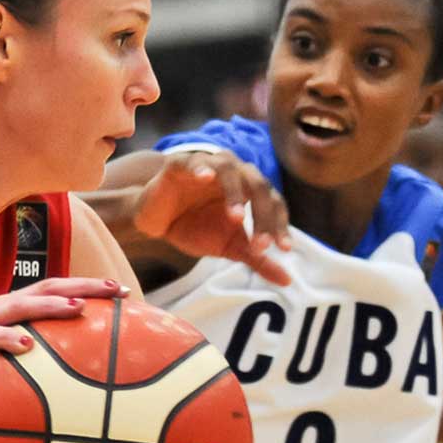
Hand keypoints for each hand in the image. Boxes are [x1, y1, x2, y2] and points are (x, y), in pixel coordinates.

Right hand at [0, 277, 125, 404]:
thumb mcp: (8, 365)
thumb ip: (37, 364)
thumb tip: (77, 385)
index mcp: (15, 311)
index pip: (59, 293)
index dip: (91, 289)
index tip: (125, 293)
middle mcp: (2, 307)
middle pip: (49, 288)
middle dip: (84, 287)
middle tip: (116, 290)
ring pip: (22, 305)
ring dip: (51, 305)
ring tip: (78, 309)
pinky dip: (8, 338)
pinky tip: (28, 345)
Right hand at [133, 151, 290, 284]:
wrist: (156, 223)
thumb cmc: (195, 228)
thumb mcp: (228, 246)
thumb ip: (256, 258)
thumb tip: (287, 280)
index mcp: (250, 189)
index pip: (273, 203)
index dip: (279, 225)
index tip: (282, 250)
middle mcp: (234, 172)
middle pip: (258, 185)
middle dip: (263, 215)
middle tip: (260, 244)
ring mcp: (208, 165)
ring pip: (229, 170)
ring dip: (235, 193)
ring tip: (237, 218)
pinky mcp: (180, 164)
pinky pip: (193, 163)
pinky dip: (201, 168)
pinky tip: (205, 178)